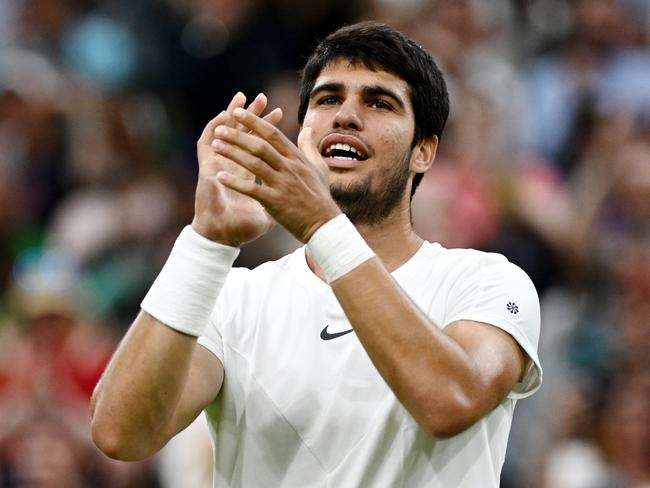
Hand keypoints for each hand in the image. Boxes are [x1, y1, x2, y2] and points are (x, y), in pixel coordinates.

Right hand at [193, 93, 282, 245]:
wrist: (223, 238)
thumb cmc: (243, 228)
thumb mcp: (269, 212)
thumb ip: (281, 200)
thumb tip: (298, 199)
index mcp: (248, 173)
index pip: (260, 145)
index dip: (269, 129)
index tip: (281, 112)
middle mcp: (233, 166)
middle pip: (243, 134)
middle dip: (253, 116)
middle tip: (262, 97)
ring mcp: (218, 166)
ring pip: (223, 134)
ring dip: (231, 116)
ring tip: (240, 98)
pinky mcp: (206, 170)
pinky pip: (205, 145)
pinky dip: (211, 129)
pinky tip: (219, 117)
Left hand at [211, 107, 340, 242]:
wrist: (323, 225)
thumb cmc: (320, 196)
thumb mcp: (319, 168)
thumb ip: (309, 147)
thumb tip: (306, 128)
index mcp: (296, 158)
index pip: (272, 134)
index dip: (254, 122)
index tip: (237, 111)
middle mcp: (288, 168)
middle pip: (260, 146)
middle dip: (238, 135)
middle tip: (220, 128)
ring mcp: (282, 185)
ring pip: (254, 163)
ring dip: (233, 153)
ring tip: (215, 145)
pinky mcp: (275, 202)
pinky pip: (252, 189)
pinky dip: (235, 182)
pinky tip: (220, 176)